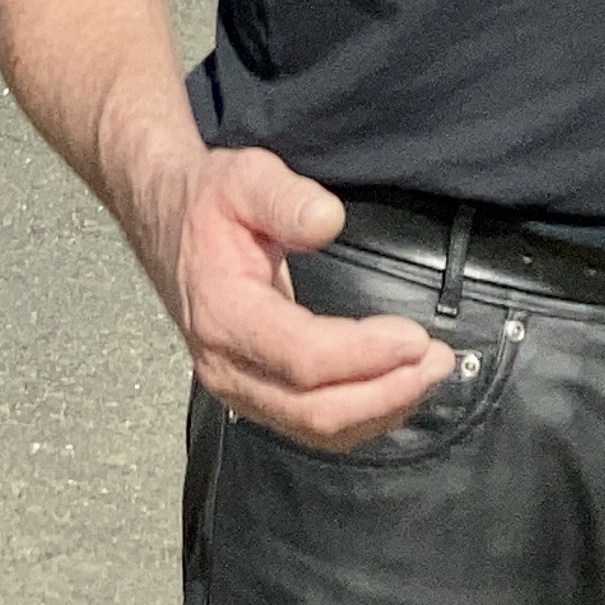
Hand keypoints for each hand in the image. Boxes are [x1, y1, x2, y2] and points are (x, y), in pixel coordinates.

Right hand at [128, 144, 453, 449]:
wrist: (165, 219)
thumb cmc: (209, 200)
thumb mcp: (245, 176)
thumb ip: (285, 197)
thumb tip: (329, 220)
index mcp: (223, 313)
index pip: (301, 356)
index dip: (363, 354)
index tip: (416, 337)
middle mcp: (225, 365)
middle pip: (312, 409)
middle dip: (384, 392)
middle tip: (439, 361)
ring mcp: (235, 387)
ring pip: (314, 428)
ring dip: (379, 409)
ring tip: (430, 376)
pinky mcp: (251, 393)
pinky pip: (309, 424)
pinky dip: (359, 415)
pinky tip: (394, 391)